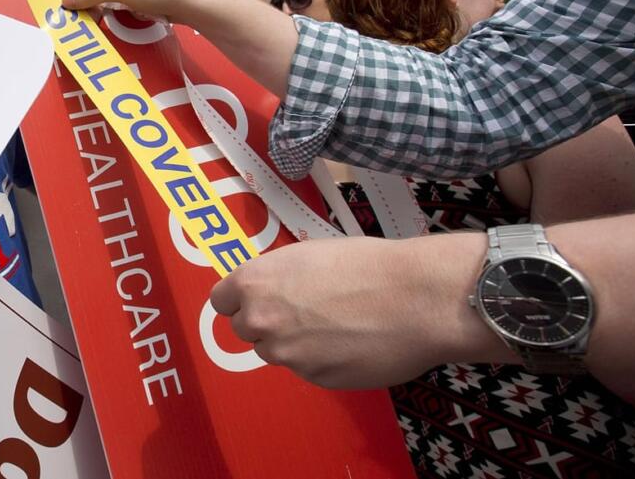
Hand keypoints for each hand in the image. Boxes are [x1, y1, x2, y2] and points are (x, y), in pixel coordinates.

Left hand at [209, 233, 504, 389]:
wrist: (414, 297)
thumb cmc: (366, 265)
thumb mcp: (307, 255)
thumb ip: (277, 278)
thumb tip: (270, 291)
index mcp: (254, 283)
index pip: (220, 301)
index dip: (240, 300)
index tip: (257, 299)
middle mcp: (261, 321)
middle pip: (245, 329)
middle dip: (267, 322)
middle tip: (303, 311)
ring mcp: (287, 355)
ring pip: (277, 352)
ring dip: (295, 344)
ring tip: (336, 325)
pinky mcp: (315, 379)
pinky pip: (309, 369)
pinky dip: (323, 360)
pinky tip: (352, 342)